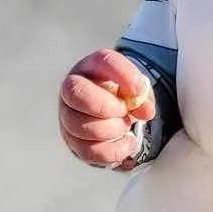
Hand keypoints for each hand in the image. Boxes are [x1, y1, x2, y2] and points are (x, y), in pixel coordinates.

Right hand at [58, 49, 155, 167]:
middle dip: (105, 106)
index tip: (138, 90)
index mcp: (92, 67)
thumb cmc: (120, 96)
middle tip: (123, 111)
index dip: (123, 75)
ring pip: (78, 125)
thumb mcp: (135, 90)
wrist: (110, 115)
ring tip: (125, 127)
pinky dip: (113, 150)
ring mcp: (67, 115)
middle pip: (75, 92)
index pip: (103, 61)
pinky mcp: (72, 140)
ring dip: (110, 130)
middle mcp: (73, 88)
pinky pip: (87, 150)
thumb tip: (145, 110)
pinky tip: (127, 144)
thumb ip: (142, 96)